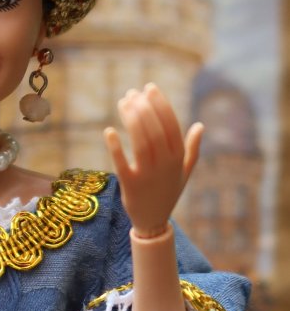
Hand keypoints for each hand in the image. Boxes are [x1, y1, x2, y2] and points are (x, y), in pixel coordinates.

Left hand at [103, 83, 201, 236]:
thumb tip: (200, 126)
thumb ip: (192, 149)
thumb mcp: (184, 171)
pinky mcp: (130, 185)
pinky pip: (122, 163)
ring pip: (141, 142)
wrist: (153, 221)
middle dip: (144, 107)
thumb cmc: (168, 192)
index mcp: (178, 158)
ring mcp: (148, 175)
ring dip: (132, 119)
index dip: (160, 104)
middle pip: (155, 130)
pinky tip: (109, 131)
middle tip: (132, 93)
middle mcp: (165, 165)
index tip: (149, 88)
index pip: (171, 125)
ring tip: (123, 102)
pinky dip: (115, 147)